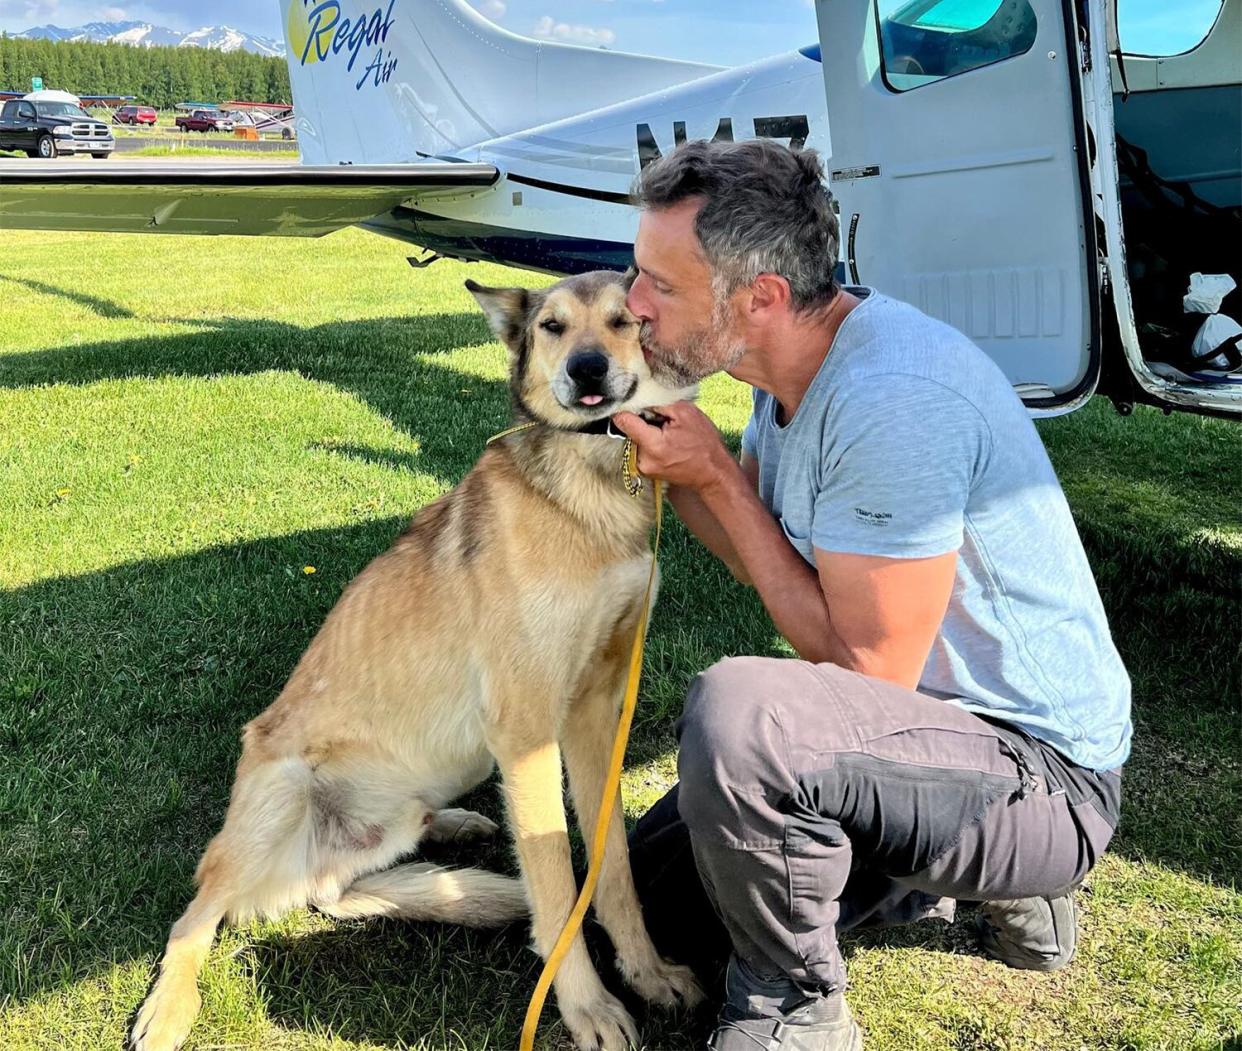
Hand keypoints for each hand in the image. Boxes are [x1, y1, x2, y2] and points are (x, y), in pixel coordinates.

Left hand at [610, 402, 738, 493]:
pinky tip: (666, 443)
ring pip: (634, 439)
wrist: (713, 472)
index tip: (634, 402)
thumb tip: (638, 399)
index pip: (623, 421)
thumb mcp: (686, 413)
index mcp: (653, 444)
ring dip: (646, 432)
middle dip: (642, 421)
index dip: (626, 408)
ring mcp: (643, 468)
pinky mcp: (646, 471)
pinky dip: (650, 442)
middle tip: (662, 420)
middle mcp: (643, 460)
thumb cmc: (704, 442)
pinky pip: (640, 449)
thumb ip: (658, 403)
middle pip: (628, 430)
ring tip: (667, 433)